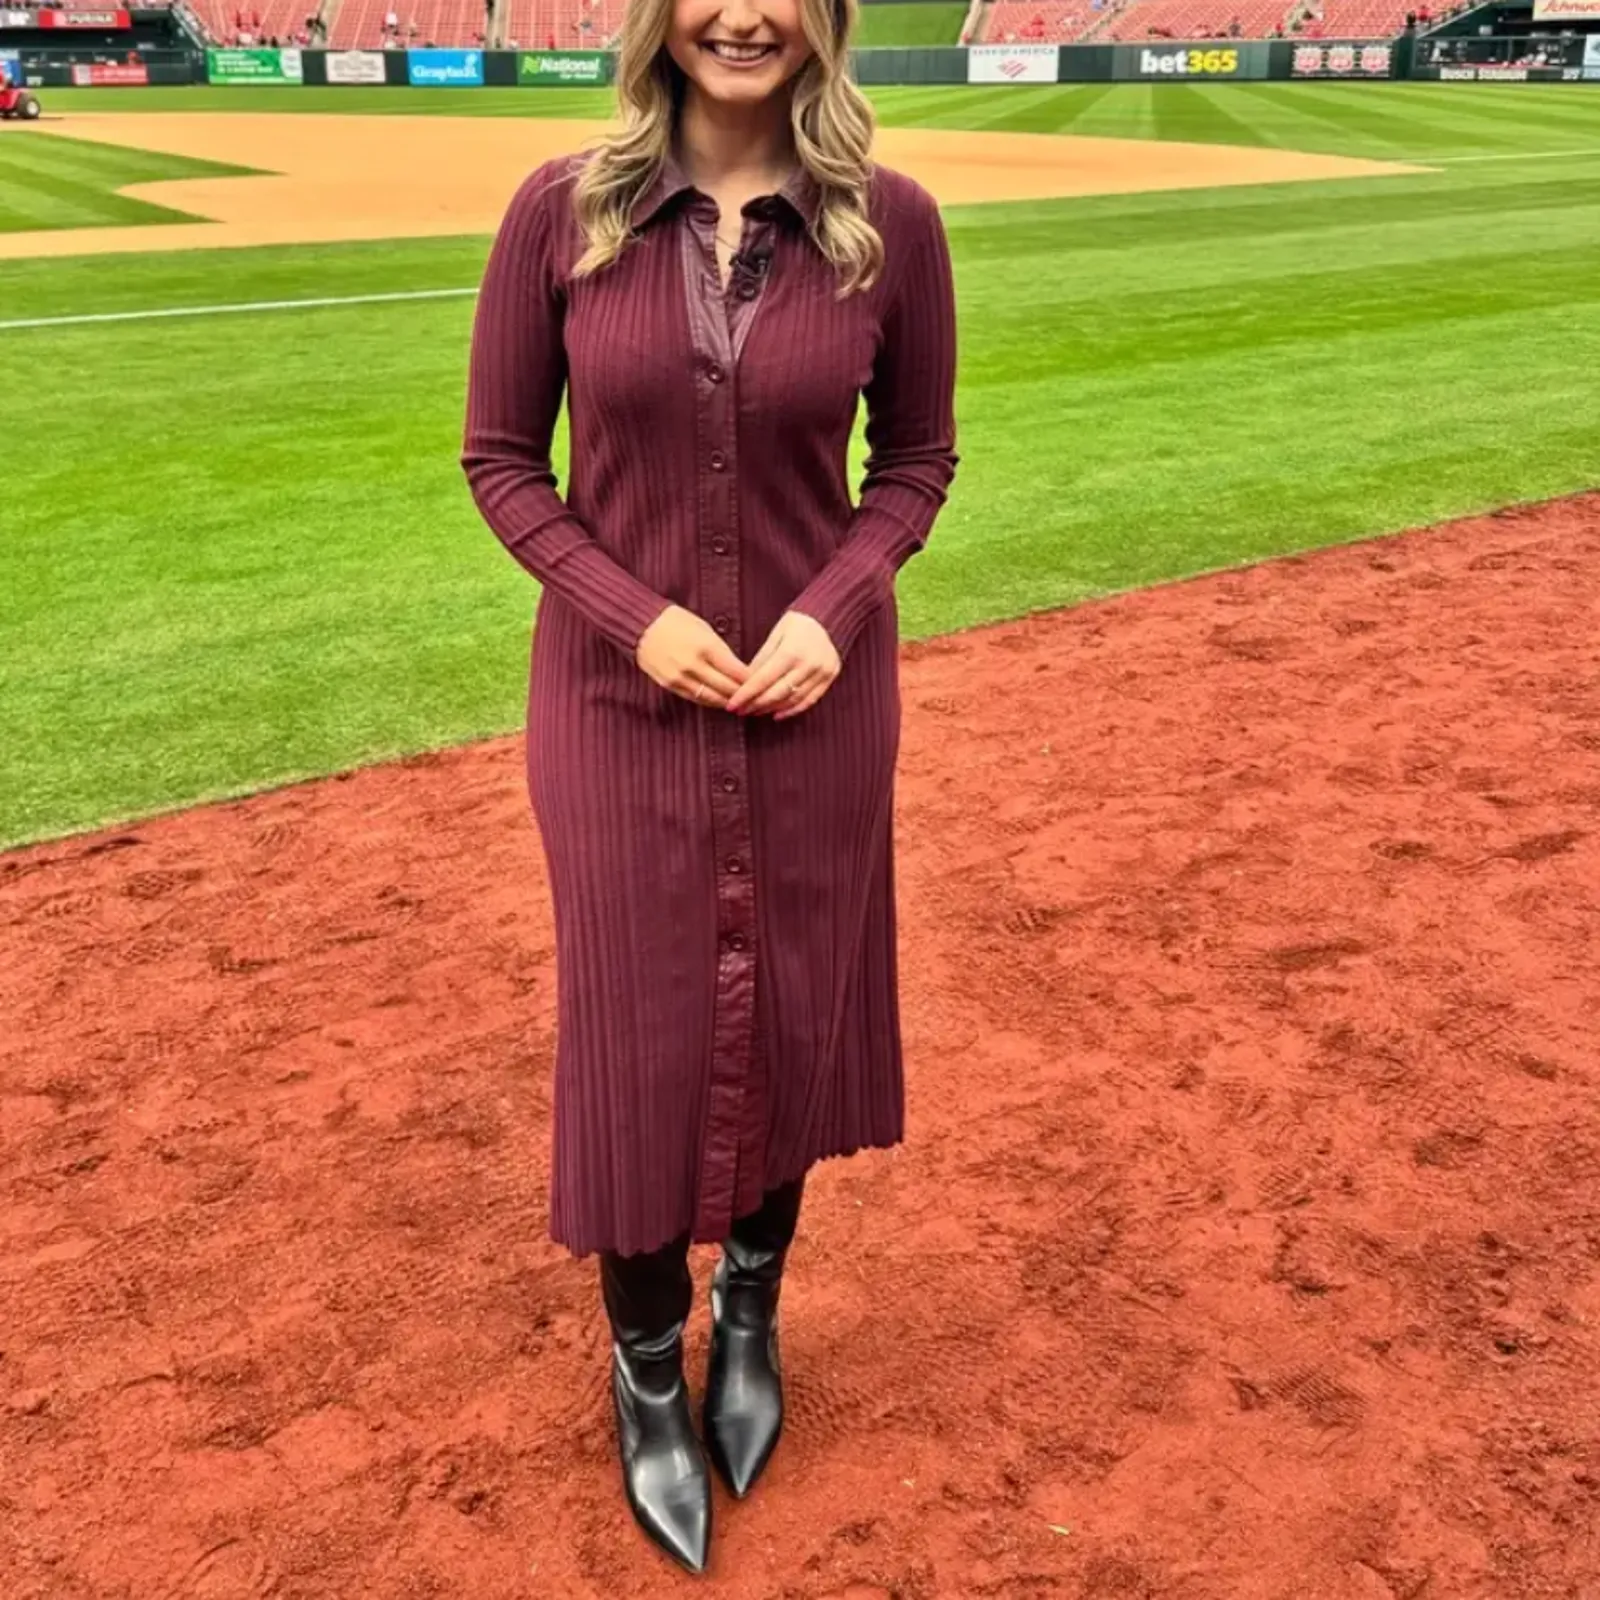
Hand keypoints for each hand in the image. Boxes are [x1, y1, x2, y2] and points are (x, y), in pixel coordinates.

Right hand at [635, 605, 749, 709]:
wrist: (642, 625)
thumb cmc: (676, 622)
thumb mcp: (704, 629)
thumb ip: (722, 650)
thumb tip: (738, 670)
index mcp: (706, 647)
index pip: (737, 672)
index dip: (752, 680)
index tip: (761, 683)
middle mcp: (694, 665)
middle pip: (727, 688)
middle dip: (743, 694)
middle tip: (755, 698)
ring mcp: (680, 677)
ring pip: (712, 698)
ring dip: (728, 702)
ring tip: (741, 704)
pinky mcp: (670, 685)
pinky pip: (695, 698)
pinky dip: (710, 701)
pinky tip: (720, 701)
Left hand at [724, 611, 840, 720]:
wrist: (826, 619)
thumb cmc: (796, 625)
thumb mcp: (774, 635)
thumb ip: (761, 660)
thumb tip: (744, 683)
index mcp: (791, 651)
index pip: (763, 679)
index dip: (745, 695)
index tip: (732, 705)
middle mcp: (809, 664)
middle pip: (777, 693)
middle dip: (756, 705)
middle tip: (741, 711)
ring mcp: (822, 673)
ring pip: (792, 699)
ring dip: (771, 709)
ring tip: (755, 712)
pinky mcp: (829, 679)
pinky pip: (809, 700)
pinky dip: (792, 710)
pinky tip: (777, 714)